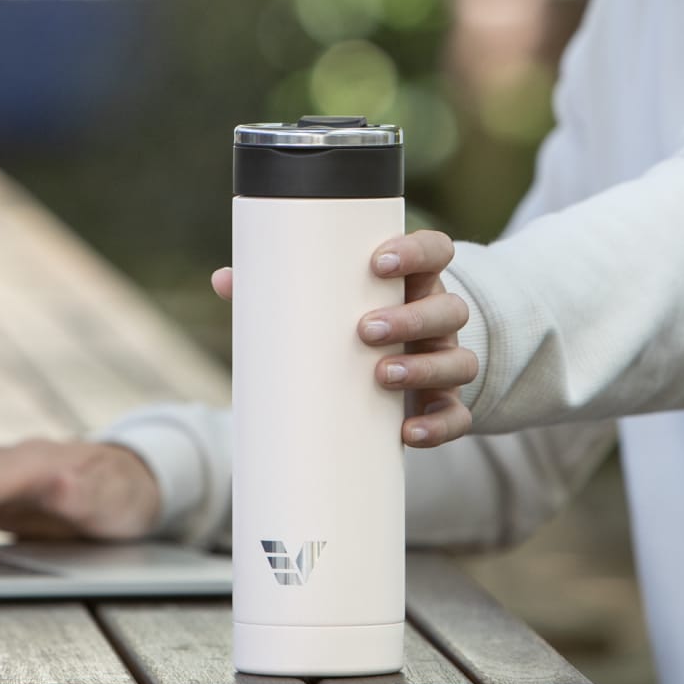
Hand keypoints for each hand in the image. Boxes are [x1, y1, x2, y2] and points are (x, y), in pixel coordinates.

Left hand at [211, 228, 475, 449]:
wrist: (392, 373)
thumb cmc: (350, 322)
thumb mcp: (326, 301)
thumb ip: (281, 289)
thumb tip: (224, 280)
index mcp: (414, 281)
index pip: (435, 251)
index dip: (415, 251)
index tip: (377, 261)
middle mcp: (438, 318)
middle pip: (449, 307)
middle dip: (409, 318)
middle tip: (364, 330)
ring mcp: (445, 360)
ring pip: (459, 360)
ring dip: (424, 368)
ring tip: (380, 376)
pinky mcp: (446, 404)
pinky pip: (458, 417)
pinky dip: (438, 426)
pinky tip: (407, 433)